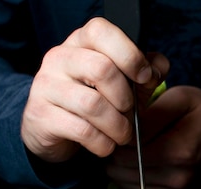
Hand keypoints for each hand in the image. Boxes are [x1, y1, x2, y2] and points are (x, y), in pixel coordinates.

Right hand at [21, 17, 168, 162]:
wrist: (53, 129)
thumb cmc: (94, 100)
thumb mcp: (124, 83)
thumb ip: (145, 72)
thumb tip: (158, 67)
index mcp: (81, 42)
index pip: (101, 31)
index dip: (130, 55)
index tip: (145, 77)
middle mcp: (60, 58)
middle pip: (102, 69)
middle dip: (125, 98)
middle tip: (129, 113)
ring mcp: (47, 86)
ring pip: (92, 105)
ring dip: (117, 126)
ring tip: (122, 134)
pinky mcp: (41, 115)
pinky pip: (81, 130)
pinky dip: (102, 143)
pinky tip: (105, 145)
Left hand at [107, 85, 200, 188]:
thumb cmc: (199, 113)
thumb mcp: (181, 98)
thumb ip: (152, 114)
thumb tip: (125, 133)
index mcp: (180, 151)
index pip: (127, 151)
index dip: (117, 136)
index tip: (122, 125)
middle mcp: (178, 177)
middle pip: (122, 169)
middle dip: (117, 151)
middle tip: (124, 135)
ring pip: (123, 181)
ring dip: (121, 165)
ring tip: (133, 148)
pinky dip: (130, 177)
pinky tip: (139, 163)